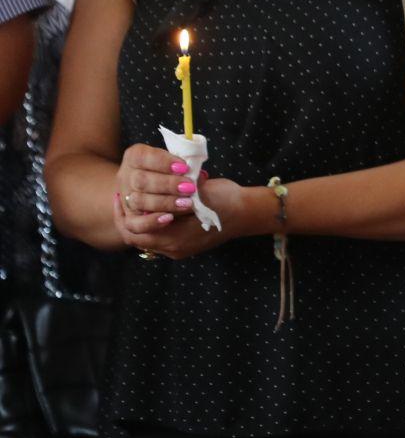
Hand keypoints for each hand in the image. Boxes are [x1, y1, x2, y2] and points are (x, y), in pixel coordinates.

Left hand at [112, 152, 244, 261]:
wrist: (250, 213)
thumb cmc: (226, 200)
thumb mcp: (197, 193)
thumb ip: (172, 195)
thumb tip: (148, 187)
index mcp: (175, 238)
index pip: (134, 231)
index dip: (124, 214)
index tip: (121, 195)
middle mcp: (174, 248)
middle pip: (136, 238)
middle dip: (127, 219)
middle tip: (123, 199)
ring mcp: (180, 249)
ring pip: (147, 239)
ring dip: (140, 221)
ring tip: (137, 202)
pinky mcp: (185, 246)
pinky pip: (159, 238)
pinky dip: (152, 224)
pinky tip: (154, 208)